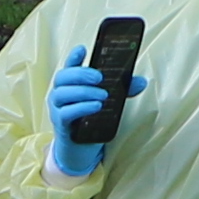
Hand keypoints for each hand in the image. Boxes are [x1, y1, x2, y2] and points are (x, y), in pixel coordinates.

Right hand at [46, 51, 126, 179]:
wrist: (81, 149)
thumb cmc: (91, 120)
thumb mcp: (108, 102)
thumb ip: (122, 90)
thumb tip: (141, 82)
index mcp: (70, 84)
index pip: (69, 66)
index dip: (74, 57)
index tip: (83, 49)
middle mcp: (60, 93)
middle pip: (63, 77)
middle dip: (81, 74)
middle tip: (100, 78)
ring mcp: (57, 109)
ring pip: (62, 93)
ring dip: (83, 92)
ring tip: (103, 95)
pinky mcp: (60, 124)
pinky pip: (66, 113)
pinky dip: (81, 108)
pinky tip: (96, 107)